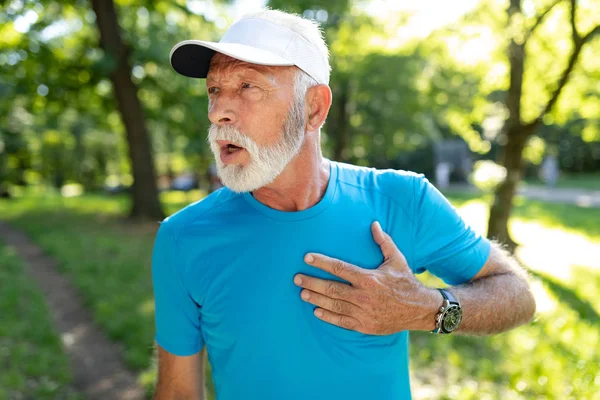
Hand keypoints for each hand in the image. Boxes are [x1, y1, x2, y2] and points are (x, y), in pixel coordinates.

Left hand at [294, 221, 441, 334]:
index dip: (321, 262)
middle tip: (296, 277)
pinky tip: (316, 311)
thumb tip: (374, 223)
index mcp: (369, 278)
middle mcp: (364, 296)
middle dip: (312, 282)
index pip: (339, 268)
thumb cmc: (406, 282)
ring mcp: (364, 313)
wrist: (420, 310)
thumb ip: (384, 241)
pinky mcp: (365, 326)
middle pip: (331, 288)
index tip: (307, 258)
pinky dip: (328, 317)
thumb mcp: (397, 259)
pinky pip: (342, 322)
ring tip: (302, 292)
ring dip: (316, 299)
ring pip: (333, 305)